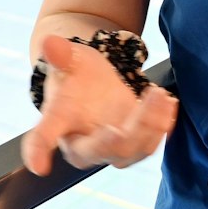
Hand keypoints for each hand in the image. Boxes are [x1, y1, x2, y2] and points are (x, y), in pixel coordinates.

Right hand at [20, 35, 177, 175]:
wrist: (94, 82)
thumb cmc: (74, 75)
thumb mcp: (67, 60)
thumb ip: (59, 54)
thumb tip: (50, 42)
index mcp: (56, 125)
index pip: (42, 141)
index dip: (38, 153)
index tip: (38, 166)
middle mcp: (82, 146)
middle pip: (101, 150)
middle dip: (119, 138)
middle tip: (127, 119)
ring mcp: (111, 150)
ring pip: (133, 150)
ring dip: (150, 126)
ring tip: (158, 95)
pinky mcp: (134, 145)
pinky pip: (150, 144)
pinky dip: (162, 127)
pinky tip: (169, 102)